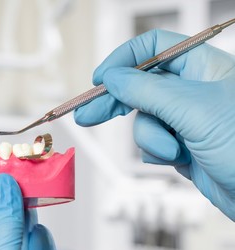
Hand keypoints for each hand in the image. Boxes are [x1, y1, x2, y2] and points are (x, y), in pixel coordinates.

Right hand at [74, 29, 234, 219]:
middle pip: (140, 85)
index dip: (124, 60)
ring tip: (174, 151)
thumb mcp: (193, 110)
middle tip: (87, 115)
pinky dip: (157, 153)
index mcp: (203, 67)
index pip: (154, 48)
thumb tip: (113, 78)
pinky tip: (177, 160)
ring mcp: (186, 120)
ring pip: (144, 120)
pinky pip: (151, 143)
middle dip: (114, 102)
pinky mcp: (181, 146)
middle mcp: (193, 91)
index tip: (100, 79)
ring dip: (151, 138)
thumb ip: (147, 90)